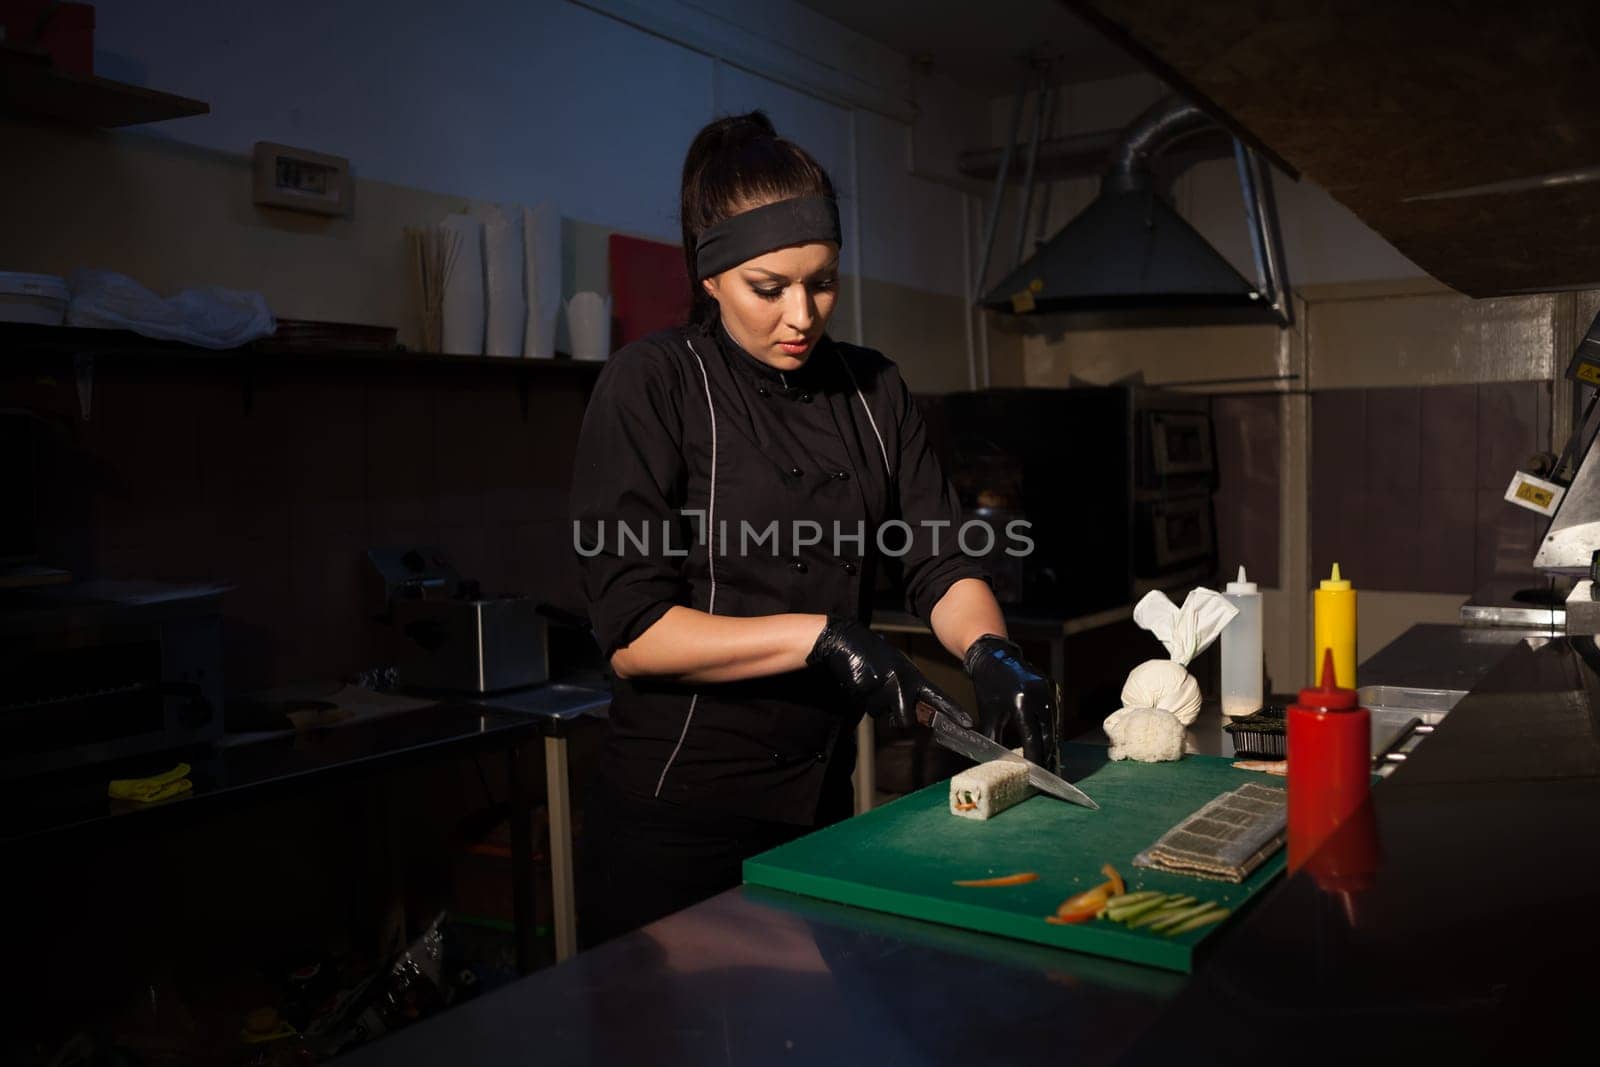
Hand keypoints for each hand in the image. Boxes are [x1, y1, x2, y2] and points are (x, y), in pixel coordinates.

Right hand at [807, 617, 973, 730]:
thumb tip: (910, 718)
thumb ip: (907, 692)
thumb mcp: (897, 671)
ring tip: (871, 684)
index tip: (969, 724)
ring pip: (883, 714)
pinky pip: (868, 708)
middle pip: (906, 720)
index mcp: (914, 676)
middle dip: (896, 718)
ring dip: (876, 705)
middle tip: (888, 704)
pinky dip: (864, 700)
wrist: (849, 641)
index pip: (938, 697)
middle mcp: (903, 681)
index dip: (954, 712)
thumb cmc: (875, 658)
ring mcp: (885, 685)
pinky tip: (862, 682)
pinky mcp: (867, 688)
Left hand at [964, 634, 1059, 771]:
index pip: (1032, 737)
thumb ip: (994, 739)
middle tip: (1049, 773)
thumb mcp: (988, 715)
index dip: (1035, 757)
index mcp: (1021, 702)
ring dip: (1052, 743)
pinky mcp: (1053, 687)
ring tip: (1051, 762)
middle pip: (1048, 733)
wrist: (994, 657)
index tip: (1036, 774)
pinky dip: (1052, 729)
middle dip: (1047, 754)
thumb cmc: (988, 687)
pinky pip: (1055, 713)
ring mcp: (1049, 690)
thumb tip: (997, 762)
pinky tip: (1050, 742)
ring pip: (1054, 724)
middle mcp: (1039, 695)